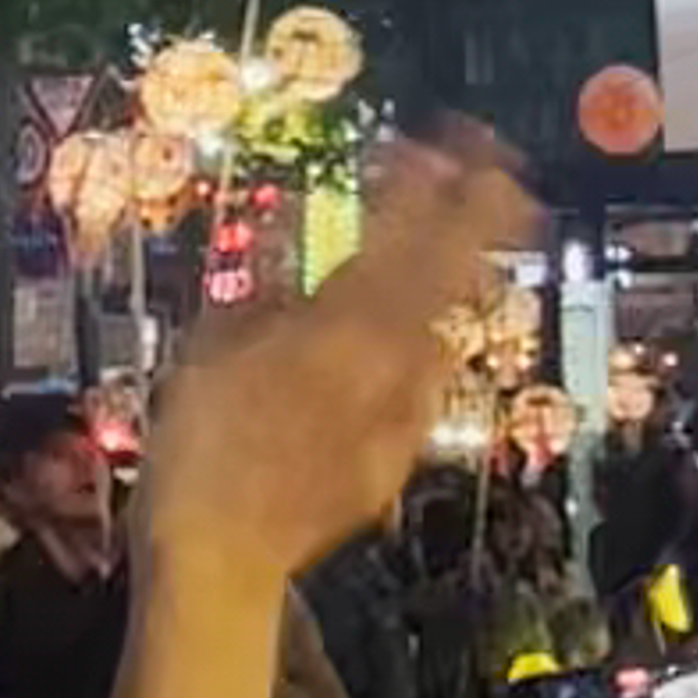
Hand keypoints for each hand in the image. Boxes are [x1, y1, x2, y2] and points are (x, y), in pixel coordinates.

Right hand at [138, 136, 526, 603]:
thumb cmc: (199, 443)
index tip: (447, 143)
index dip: (430, 183)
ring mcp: (402, 412)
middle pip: (451, 274)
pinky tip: (409, 342)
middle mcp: (387, 362)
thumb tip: (294, 254)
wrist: (222, 554)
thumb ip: (268, 292)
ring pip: (445, 329)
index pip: (403, 233)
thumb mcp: (215, 342)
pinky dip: (421, 352)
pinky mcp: (399, 454)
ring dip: (454, 280)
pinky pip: (422, 387)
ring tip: (460, 243)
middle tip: (497, 173)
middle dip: (479, 217)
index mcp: (340, 320)